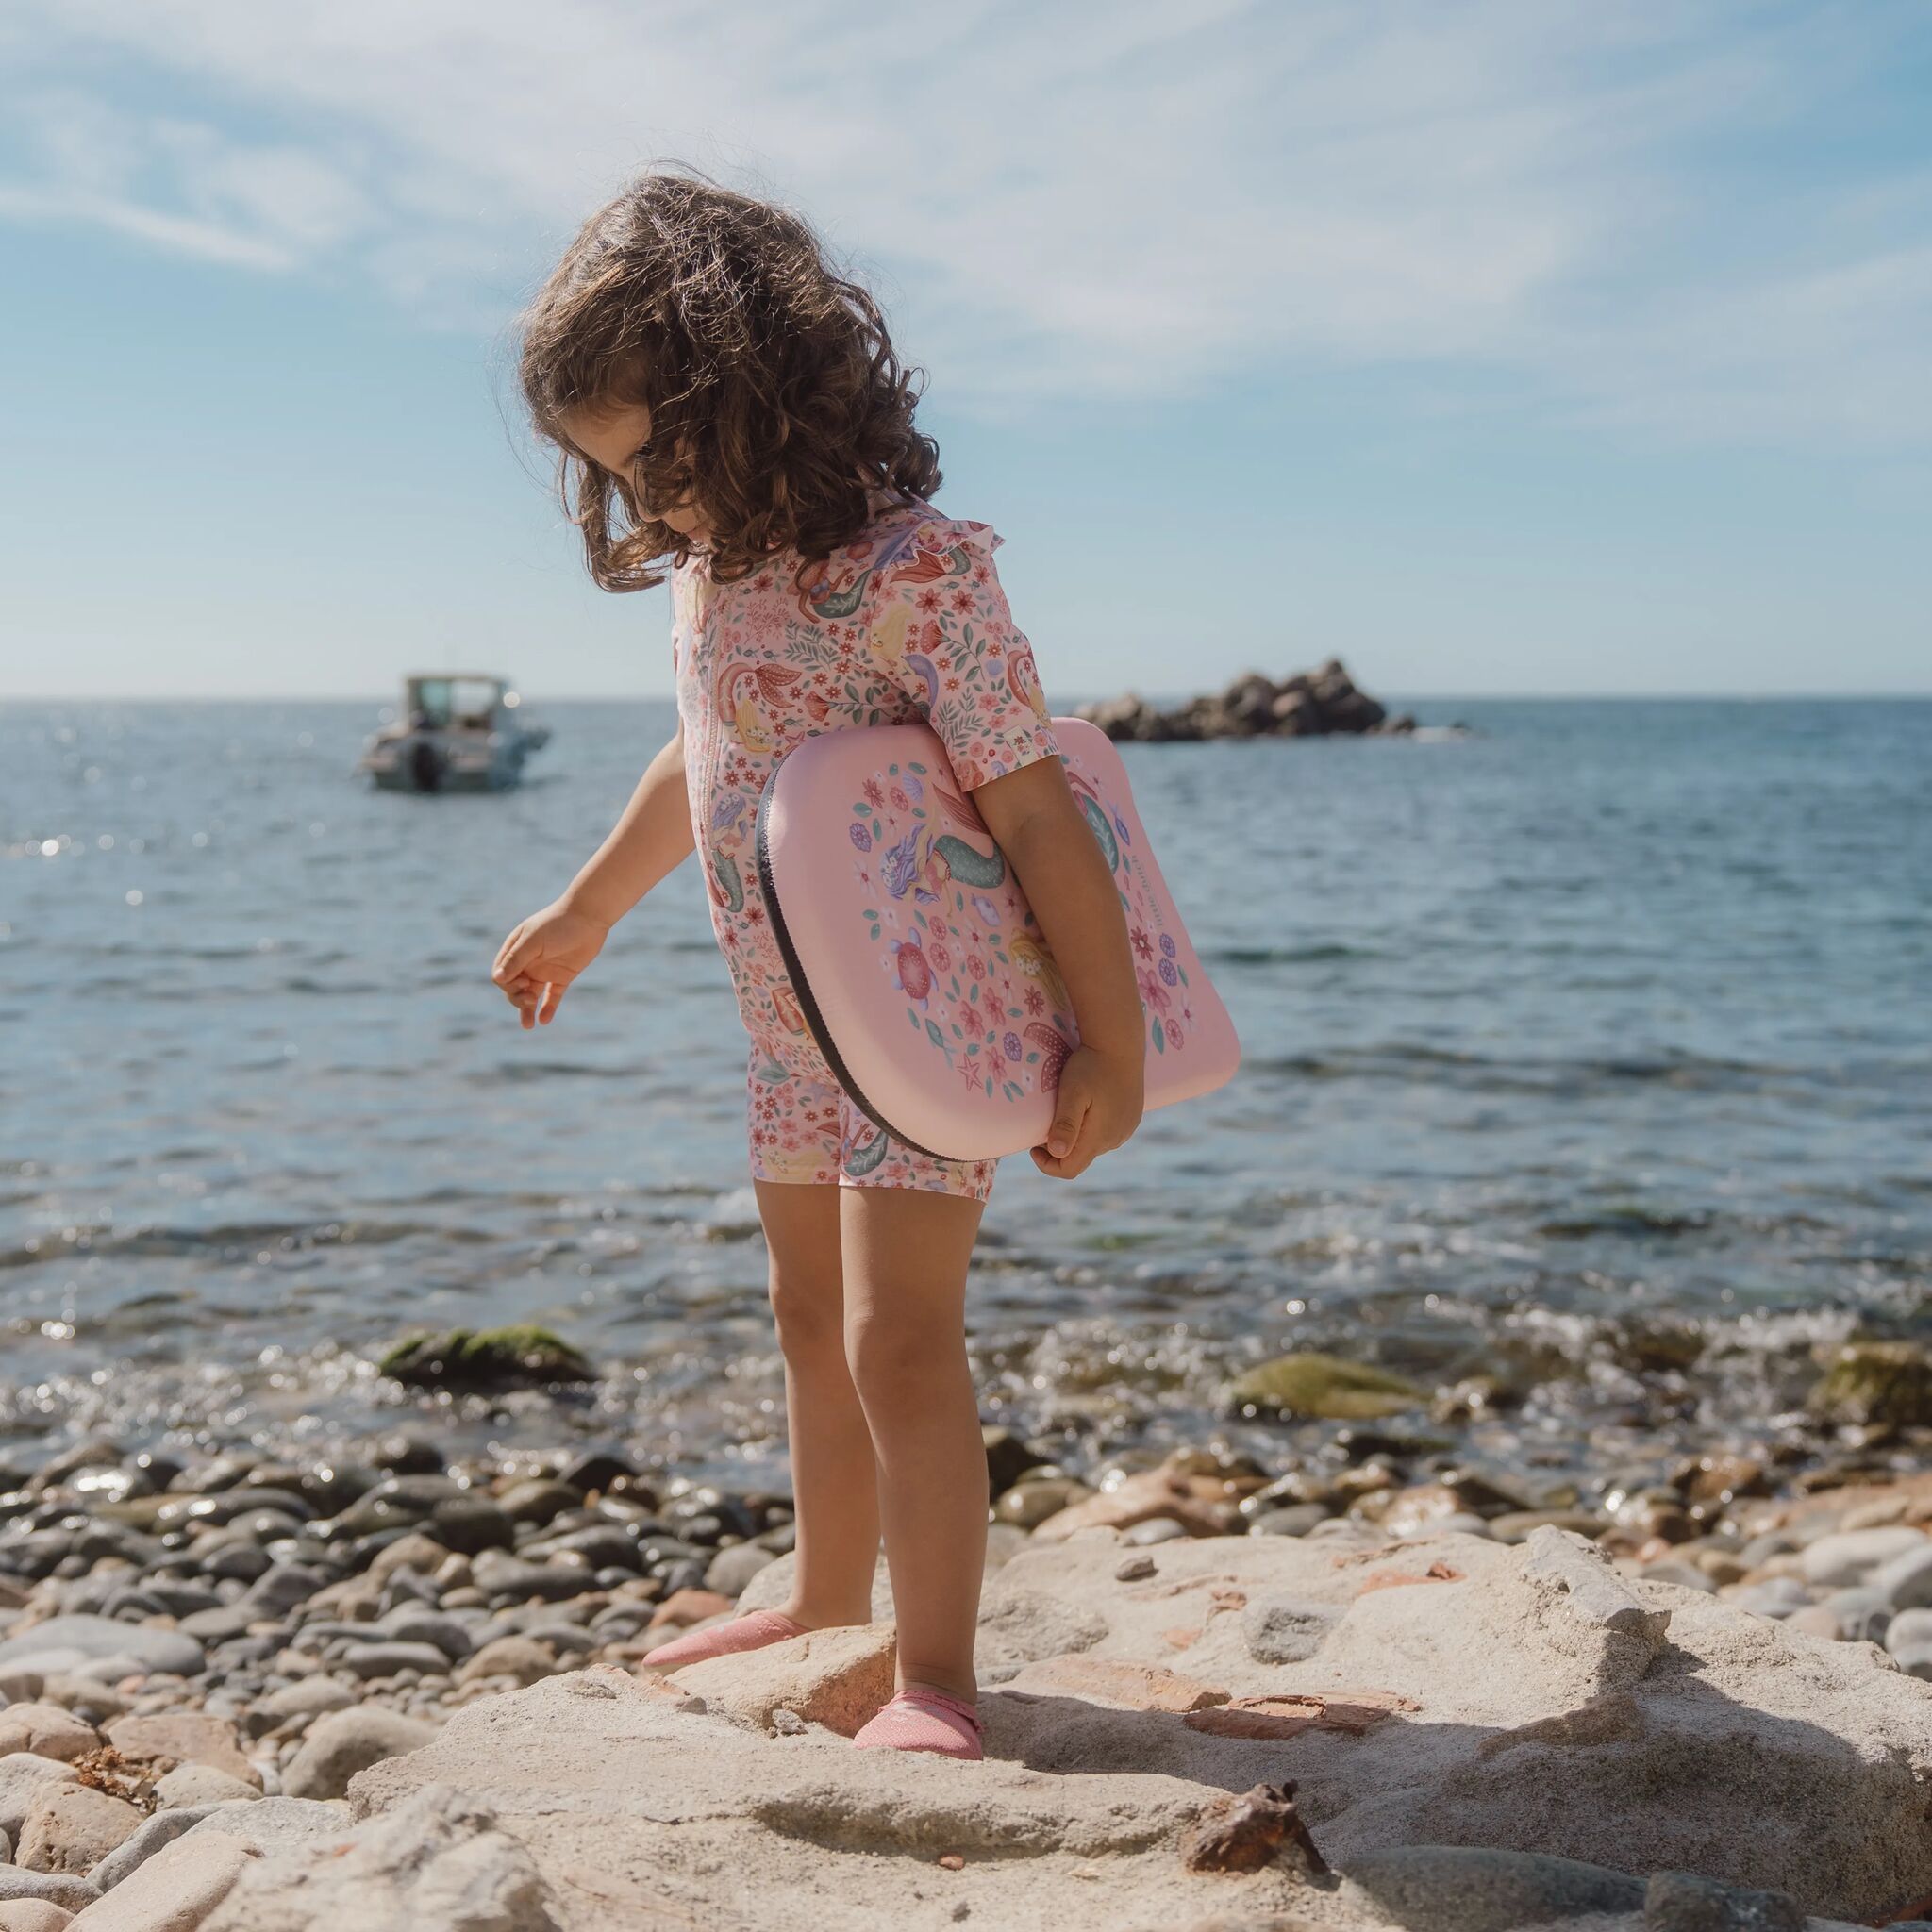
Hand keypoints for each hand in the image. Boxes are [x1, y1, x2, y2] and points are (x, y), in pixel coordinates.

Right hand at [492, 899, 610, 1028]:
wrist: (588, 917)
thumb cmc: (558, 923)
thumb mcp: (534, 940)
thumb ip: (516, 959)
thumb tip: (498, 978)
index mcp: (516, 951)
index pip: (502, 975)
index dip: (507, 984)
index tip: (522, 982)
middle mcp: (528, 962)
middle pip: (514, 988)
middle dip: (517, 998)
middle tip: (529, 999)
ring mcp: (545, 970)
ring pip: (531, 996)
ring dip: (527, 1010)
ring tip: (528, 1025)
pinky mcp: (563, 977)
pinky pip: (552, 996)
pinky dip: (548, 1008)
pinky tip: (544, 1021)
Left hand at [1031, 1044, 1144, 1178]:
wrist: (1120, 1044)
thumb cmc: (1091, 1067)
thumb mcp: (1072, 1092)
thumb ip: (1065, 1124)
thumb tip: (1057, 1152)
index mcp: (1099, 1137)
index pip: (1069, 1169)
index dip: (1047, 1165)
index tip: (1033, 1146)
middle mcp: (1115, 1139)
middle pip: (1080, 1157)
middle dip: (1060, 1147)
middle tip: (1047, 1121)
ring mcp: (1126, 1129)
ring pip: (1093, 1146)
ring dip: (1076, 1137)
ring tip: (1066, 1112)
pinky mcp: (1131, 1119)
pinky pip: (1107, 1134)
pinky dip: (1092, 1129)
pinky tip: (1087, 1108)